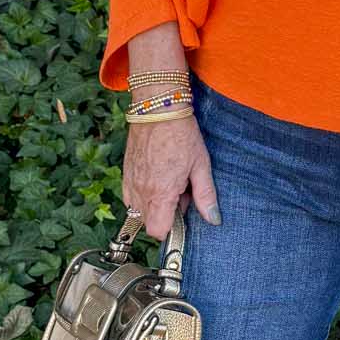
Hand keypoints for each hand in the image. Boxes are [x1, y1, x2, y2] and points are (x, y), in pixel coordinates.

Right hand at [123, 114, 221, 238]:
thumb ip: (205, 196)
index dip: (171, 228)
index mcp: (161, 193)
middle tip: (179, 194)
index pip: (158, 230)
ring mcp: (131, 181)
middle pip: (147, 223)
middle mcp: (142, 191)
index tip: (182, 214)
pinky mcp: (125, 171)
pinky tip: (156, 177)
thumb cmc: (182, 134)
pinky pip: (129, 195)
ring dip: (152, 205)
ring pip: (137, 210)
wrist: (158, 109)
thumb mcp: (201, 165)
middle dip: (163, 216)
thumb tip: (213, 219)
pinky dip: (142, 194)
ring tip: (168, 184)